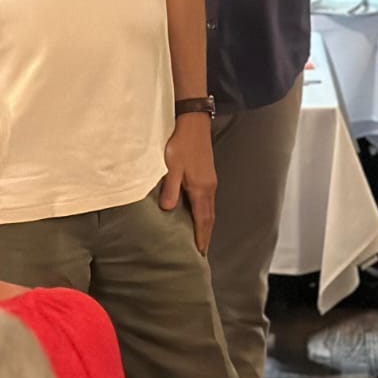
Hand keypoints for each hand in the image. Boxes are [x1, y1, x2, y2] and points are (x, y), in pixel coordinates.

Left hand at [160, 113, 216, 254]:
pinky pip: (207, 201)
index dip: (201, 237)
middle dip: (206, 235)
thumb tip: (168, 210)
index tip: (200, 254)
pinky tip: (197, 215)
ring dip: (206, 225)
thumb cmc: (181, 145)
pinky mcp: (207, 175)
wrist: (193, 124)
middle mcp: (209, 188)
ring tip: (199, 238)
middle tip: (200, 253)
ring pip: (209, 209)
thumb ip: (171, 189)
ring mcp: (210, 181)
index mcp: (201, 189)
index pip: (203, 220)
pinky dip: (204, 213)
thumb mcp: (172, 167)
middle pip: (209, 217)